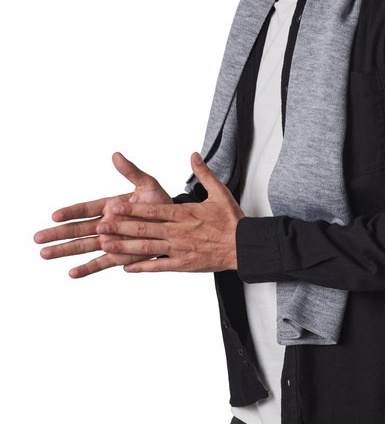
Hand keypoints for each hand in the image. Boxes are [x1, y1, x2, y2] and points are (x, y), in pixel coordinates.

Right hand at [34, 152, 171, 277]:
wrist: (174, 224)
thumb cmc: (160, 202)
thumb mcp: (147, 185)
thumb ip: (131, 172)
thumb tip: (116, 155)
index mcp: (110, 206)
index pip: (85, 209)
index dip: (70, 212)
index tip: (54, 216)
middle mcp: (106, 224)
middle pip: (77, 229)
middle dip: (57, 234)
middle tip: (36, 238)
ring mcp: (111, 240)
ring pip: (83, 246)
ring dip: (64, 250)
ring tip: (44, 254)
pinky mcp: (119, 254)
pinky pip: (101, 262)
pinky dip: (87, 268)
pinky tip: (72, 273)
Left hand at [96, 153, 242, 272]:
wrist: (245, 246)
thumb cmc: (232, 220)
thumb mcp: (219, 192)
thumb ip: (204, 173)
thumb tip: (193, 155)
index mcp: (184, 214)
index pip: (153, 210)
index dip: (132, 209)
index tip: (115, 206)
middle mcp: (178, 232)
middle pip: (144, 230)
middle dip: (121, 228)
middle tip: (100, 227)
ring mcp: (179, 250)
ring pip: (147, 249)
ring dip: (125, 248)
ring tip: (106, 246)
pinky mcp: (183, 265)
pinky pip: (159, 267)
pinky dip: (142, 267)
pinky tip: (127, 268)